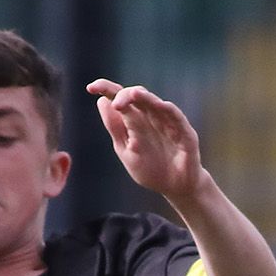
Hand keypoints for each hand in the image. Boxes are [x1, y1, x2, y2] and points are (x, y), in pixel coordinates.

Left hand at [89, 80, 204, 200]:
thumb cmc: (150, 168)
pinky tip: (161, 105)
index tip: (90, 88)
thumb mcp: (126, 149)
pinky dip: (169, 111)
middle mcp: (151, 116)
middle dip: (125, 95)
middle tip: (115, 102)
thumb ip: (115, 127)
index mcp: (134, 120)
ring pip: (156, 104)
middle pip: (137, 96)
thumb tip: (101, 101)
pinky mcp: (185, 133)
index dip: (106, 89)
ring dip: (146, 98)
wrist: (174, 187)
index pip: (120, 98)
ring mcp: (168, 123)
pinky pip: (177, 119)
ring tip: (134, 94)